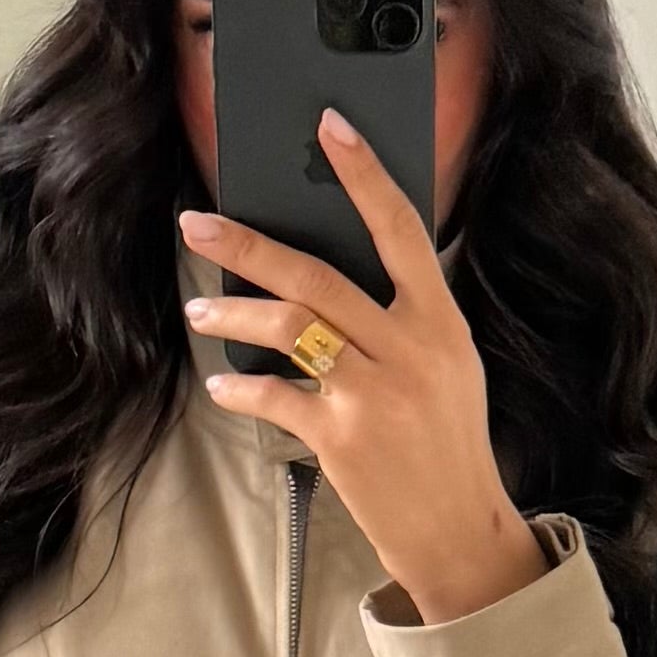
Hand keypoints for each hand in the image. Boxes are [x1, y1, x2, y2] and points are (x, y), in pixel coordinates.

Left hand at [181, 124, 546, 626]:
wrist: (457, 529)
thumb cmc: (447, 441)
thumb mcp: (448, 366)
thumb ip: (403, 318)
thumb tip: (332, 271)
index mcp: (440, 321)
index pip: (401, 229)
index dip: (365, 174)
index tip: (331, 127)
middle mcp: (410, 349)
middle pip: (318, 275)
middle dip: (248, 243)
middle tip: (198, 221)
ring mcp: (374, 393)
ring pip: (289, 327)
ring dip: (233, 313)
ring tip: (200, 309)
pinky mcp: (342, 438)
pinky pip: (275, 395)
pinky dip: (240, 389)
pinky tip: (223, 386)